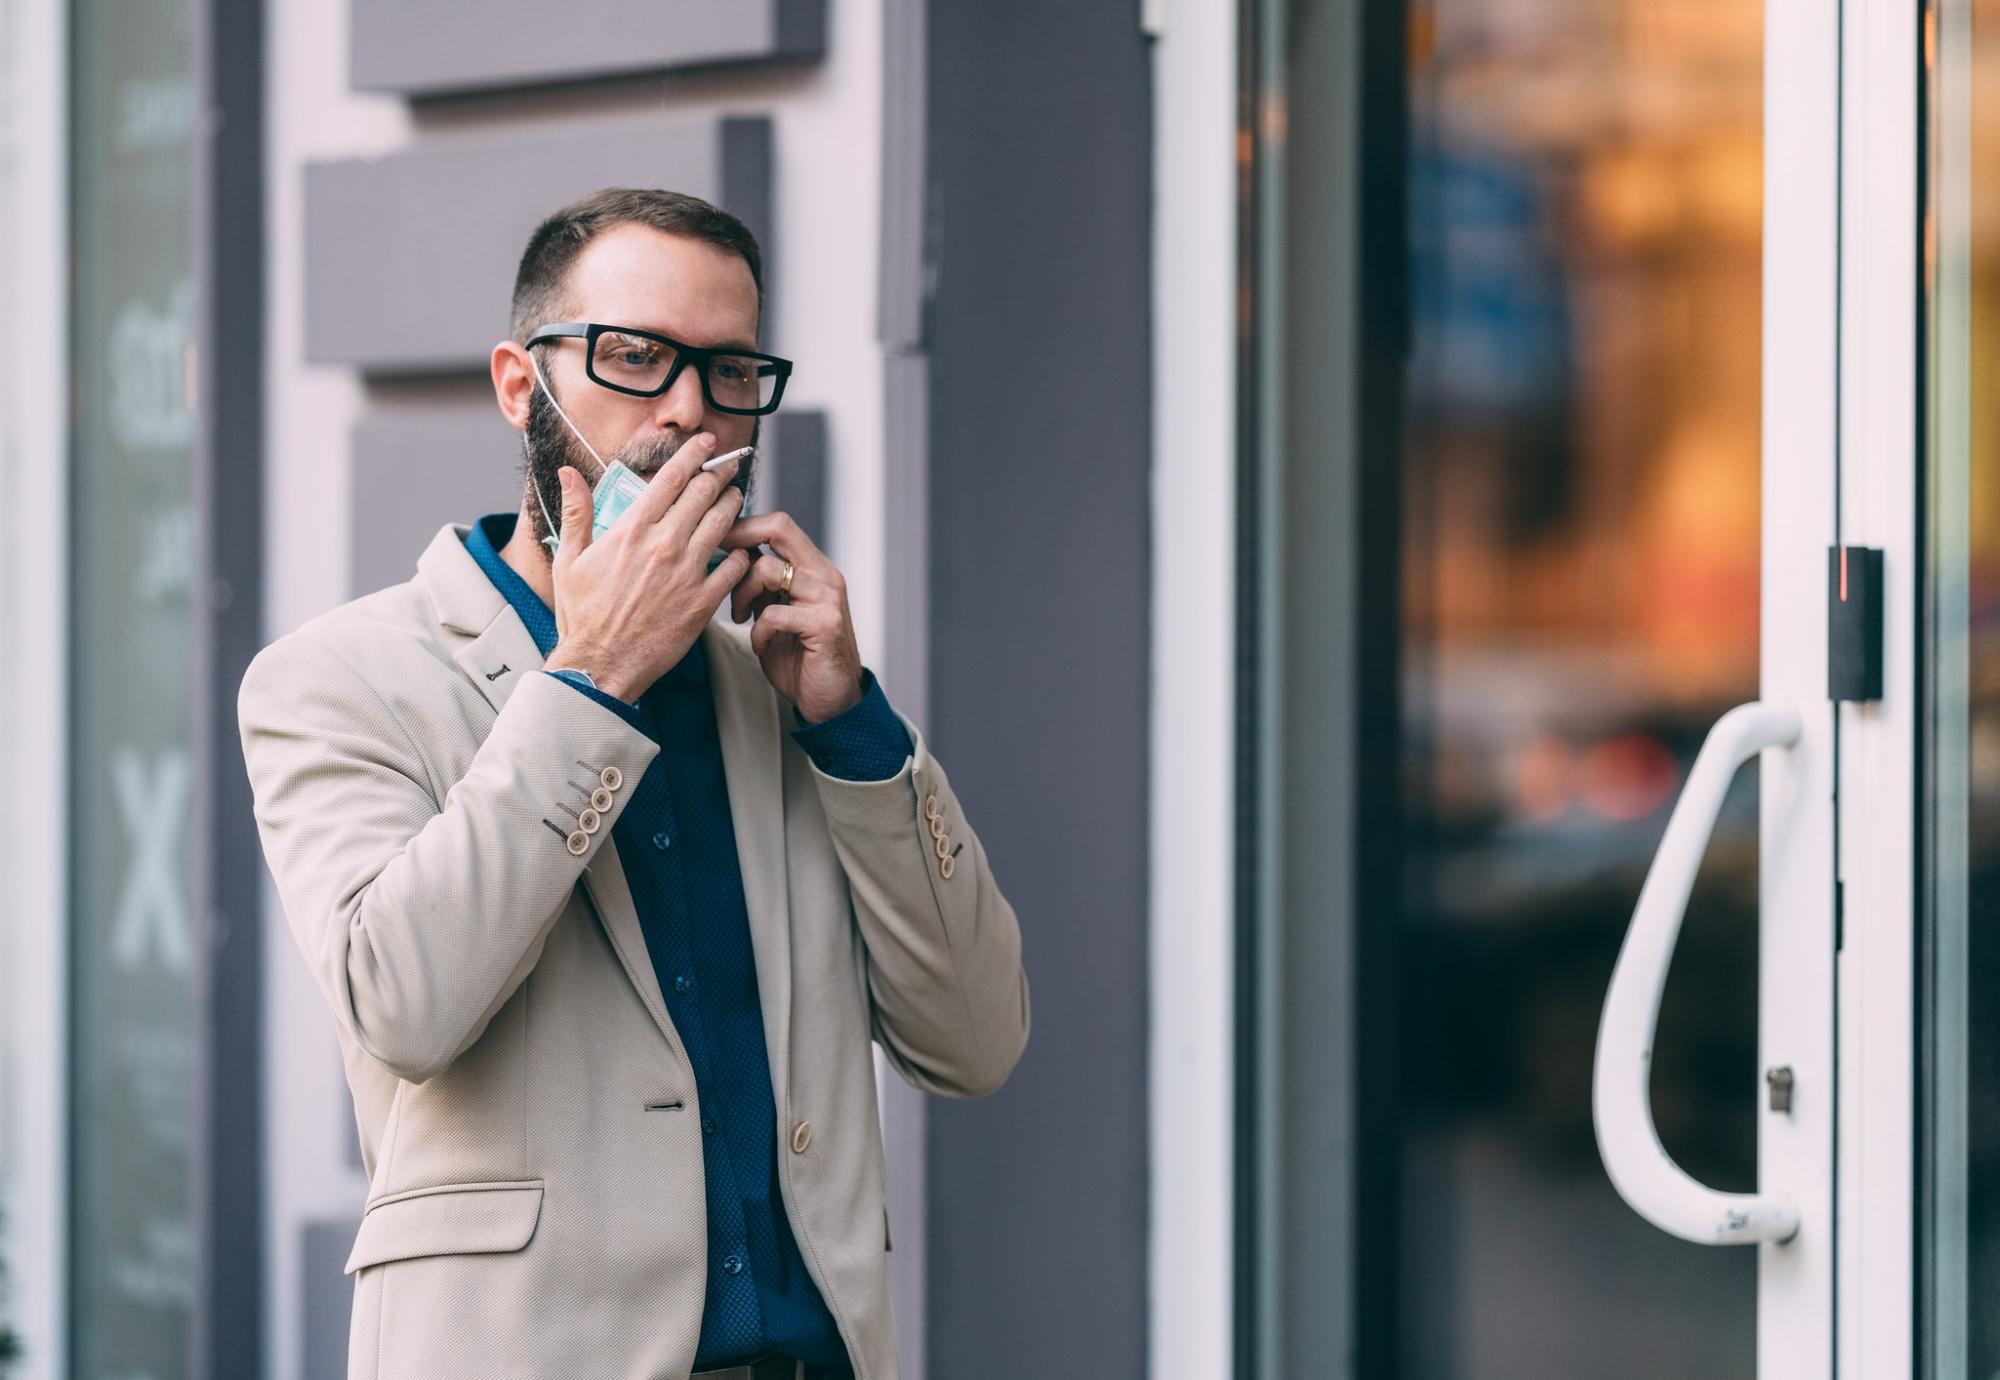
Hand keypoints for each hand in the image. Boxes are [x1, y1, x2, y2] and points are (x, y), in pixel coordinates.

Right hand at [543, 433, 750, 702]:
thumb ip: (575, 512)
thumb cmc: (581, 615)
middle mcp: (663, 545)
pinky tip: (739, 547)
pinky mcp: (703, 602)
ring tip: (736, 496)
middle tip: (729, 465)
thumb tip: (569, 473)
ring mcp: (687, 573)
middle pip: (704, 493)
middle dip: (720, 473)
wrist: (599, 665)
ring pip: (724, 523)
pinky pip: (733, 567)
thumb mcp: (569, 559)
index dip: (694, 453)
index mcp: (632, 529)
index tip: (706, 442)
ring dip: (733, 504)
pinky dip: (739, 553)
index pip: (672, 477)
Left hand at [723, 512, 863, 723]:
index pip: (780, 524)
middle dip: (740, 539)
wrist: (831, 700)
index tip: (717, 540)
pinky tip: (761, 645)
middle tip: (719, 560)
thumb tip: (731, 556)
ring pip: (769, 571)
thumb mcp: (776, 612)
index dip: (744, 525)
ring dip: (742, 593)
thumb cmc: (800, 657)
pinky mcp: (825, 625)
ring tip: (740, 617)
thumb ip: (762, 585)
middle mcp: (825, 575)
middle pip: (780, 528)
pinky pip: (774, 614)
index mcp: (814, 568)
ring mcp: (828, 598)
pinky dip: (758, 631)